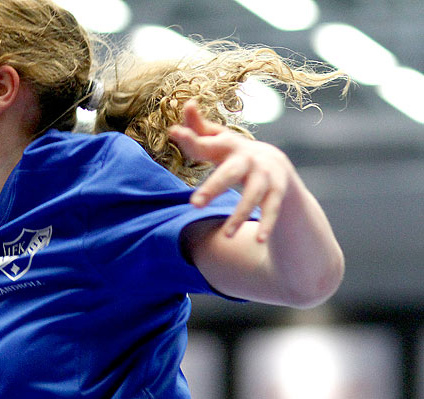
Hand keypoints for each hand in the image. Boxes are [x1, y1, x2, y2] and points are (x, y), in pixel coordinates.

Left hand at [168, 100, 292, 242]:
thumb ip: (199, 129)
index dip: (191, 138)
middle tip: (195, 204)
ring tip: (226, 235)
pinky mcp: (278, 192)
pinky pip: (272, 210)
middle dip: (214, 188)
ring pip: (253, 196)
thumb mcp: (217, 142)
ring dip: (239, 215)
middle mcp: (248, 159)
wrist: (275, 164)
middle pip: (230, 174)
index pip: (206, 144)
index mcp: (228, 146)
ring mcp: (265, 176)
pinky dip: (266, 225)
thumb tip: (187, 103)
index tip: (174, 133)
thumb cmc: (234, 154)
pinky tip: (257, 240)